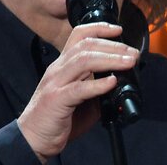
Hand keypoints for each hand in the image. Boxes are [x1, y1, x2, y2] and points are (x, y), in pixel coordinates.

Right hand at [17, 22, 139, 162]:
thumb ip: (97, 87)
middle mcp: (58, 69)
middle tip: (132, 53)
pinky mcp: (56, 100)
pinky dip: (98, 84)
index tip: (118, 29)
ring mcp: (56, 83)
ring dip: (110, 59)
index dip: (99, 28)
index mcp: (63, 65)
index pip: (78, 36)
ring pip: (83, 61)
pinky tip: (112, 83)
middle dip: (112, 46)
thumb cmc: (57, 118)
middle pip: (85, 45)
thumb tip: (121, 82)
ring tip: (128, 62)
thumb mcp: (80, 98)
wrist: (33, 139)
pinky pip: (78, 88)